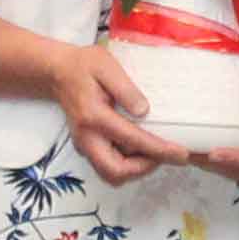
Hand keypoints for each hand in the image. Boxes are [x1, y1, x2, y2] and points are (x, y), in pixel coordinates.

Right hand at [50, 43, 176, 187]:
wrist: (58, 73)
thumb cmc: (83, 66)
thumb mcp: (106, 66)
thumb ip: (125, 88)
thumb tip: (144, 111)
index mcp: (94, 117)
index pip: (131, 140)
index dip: (159, 150)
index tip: (180, 154)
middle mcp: (87, 137)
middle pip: (115, 172)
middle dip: (144, 168)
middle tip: (165, 153)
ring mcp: (85, 145)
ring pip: (111, 173)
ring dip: (136, 168)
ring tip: (155, 149)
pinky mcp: (88, 147)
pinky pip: (108, 165)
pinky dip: (127, 163)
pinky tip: (141, 145)